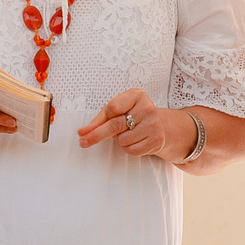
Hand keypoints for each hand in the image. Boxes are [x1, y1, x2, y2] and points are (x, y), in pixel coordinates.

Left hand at [77, 88, 191, 159]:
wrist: (162, 126)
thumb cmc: (134, 115)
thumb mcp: (119, 109)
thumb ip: (101, 118)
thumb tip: (83, 132)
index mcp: (137, 95)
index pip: (111, 108)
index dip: (97, 121)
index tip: (84, 130)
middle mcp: (148, 108)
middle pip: (115, 125)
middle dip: (96, 135)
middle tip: (82, 142)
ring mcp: (154, 124)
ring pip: (122, 140)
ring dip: (120, 140)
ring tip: (129, 133)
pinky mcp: (157, 140)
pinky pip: (131, 150)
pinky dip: (128, 148)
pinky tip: (136, 140)